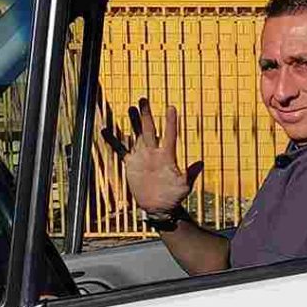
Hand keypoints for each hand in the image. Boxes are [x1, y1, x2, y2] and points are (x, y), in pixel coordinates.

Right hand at [109, 97, 201, 215]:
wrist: (160, 206)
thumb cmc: (174, 196)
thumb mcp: (184, 186)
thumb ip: (191, 174)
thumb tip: (201, 163)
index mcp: (167, 156)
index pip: (169, 135)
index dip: (170, 122)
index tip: (171, 108)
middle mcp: (154, 153)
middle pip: (149, 130)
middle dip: (146, 115)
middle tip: (143, 100)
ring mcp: (142, 157)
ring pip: (136, 135)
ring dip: (133, 123)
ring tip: (130, 108)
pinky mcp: (131, 164)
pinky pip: (121, 150)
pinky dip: (113, 141)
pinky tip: (106, 131)